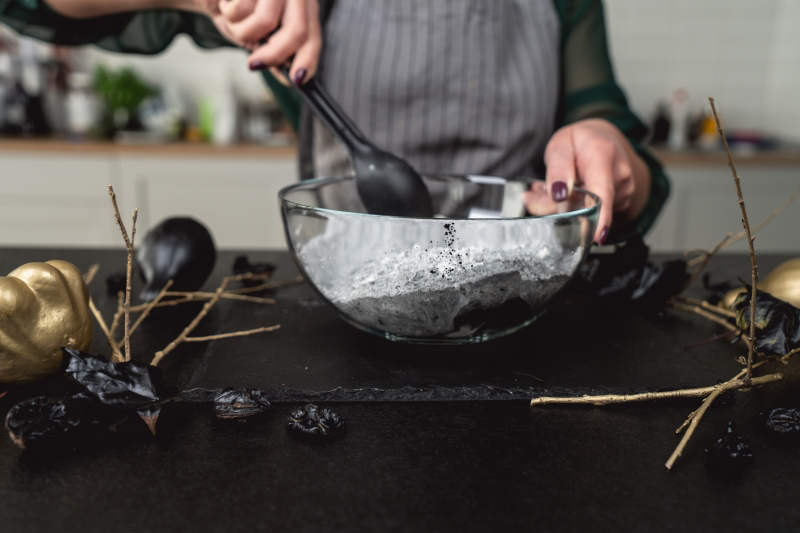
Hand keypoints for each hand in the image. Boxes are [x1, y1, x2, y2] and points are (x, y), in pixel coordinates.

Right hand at [197, 0, 321, 83]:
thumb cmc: (236, 9)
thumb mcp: (259, 36)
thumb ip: (277, 54)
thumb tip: (290, 78)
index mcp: (302, 5)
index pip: (312, 36)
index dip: (308, 60)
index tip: (296, 79)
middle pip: (296, 31)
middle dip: (274, 54)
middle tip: (254, 64)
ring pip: (266, 22)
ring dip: (242, 31)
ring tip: (234, 21)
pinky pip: (242, 8)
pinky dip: (229, 14)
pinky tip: (226, 4)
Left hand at [524, 119, 650, 244]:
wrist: (602, 140)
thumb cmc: (580, 142)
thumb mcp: (561, 144)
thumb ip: (558, 167)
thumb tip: (559, 193)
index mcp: (603, 155)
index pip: (603, 191)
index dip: (600, 216)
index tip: (596, 236)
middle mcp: (619, 175)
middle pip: (587, 208)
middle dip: (558, 209)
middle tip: (535, 194)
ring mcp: (623, 192)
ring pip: (585, 214)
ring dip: (562, 207)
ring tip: (555, 187)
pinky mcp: (620, 204)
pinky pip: (591, 214)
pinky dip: (574, 208)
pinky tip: (570, 193)